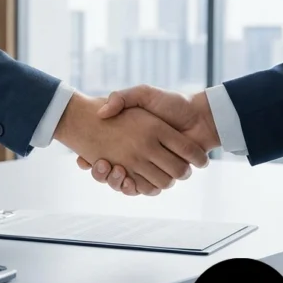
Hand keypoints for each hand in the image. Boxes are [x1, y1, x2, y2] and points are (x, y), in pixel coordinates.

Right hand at [54, 92, 209, 195]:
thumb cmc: (172, 103)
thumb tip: (101, 113)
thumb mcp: (143, 94)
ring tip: (116, 170)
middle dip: (100, 174)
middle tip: (100, 165)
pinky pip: (142, 189)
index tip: (82, 160)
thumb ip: (121, 98)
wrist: (201, 117)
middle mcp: (134, 154)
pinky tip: (127, 180)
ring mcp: (146, 166)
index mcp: (126, 138)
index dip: (87, 161)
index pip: (97, 154)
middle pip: (107, 174)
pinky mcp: (160, 175)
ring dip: (115, 182)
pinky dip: (133, 188)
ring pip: (122, 184)